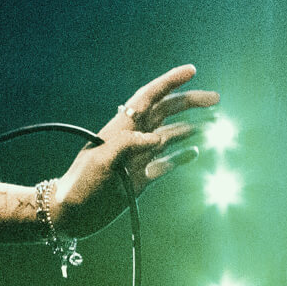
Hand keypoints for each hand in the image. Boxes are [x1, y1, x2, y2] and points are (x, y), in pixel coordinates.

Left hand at [52, 64, 217, 237]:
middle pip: (165, 113)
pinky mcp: (140, 179)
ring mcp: (137, 158)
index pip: (148, 97)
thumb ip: (127, 145)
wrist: (70, 215)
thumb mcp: (100, 161)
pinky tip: (196, 151)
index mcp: (121, 127)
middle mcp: (132, 139)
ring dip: (192, 128)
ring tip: (215, 125)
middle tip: (216, 99)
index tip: (192, 70)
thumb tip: (157, 139)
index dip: (169, 82)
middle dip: (190, 102)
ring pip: (170, 136)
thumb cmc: (79, 185)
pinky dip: (181, 156)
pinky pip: (165, 163)